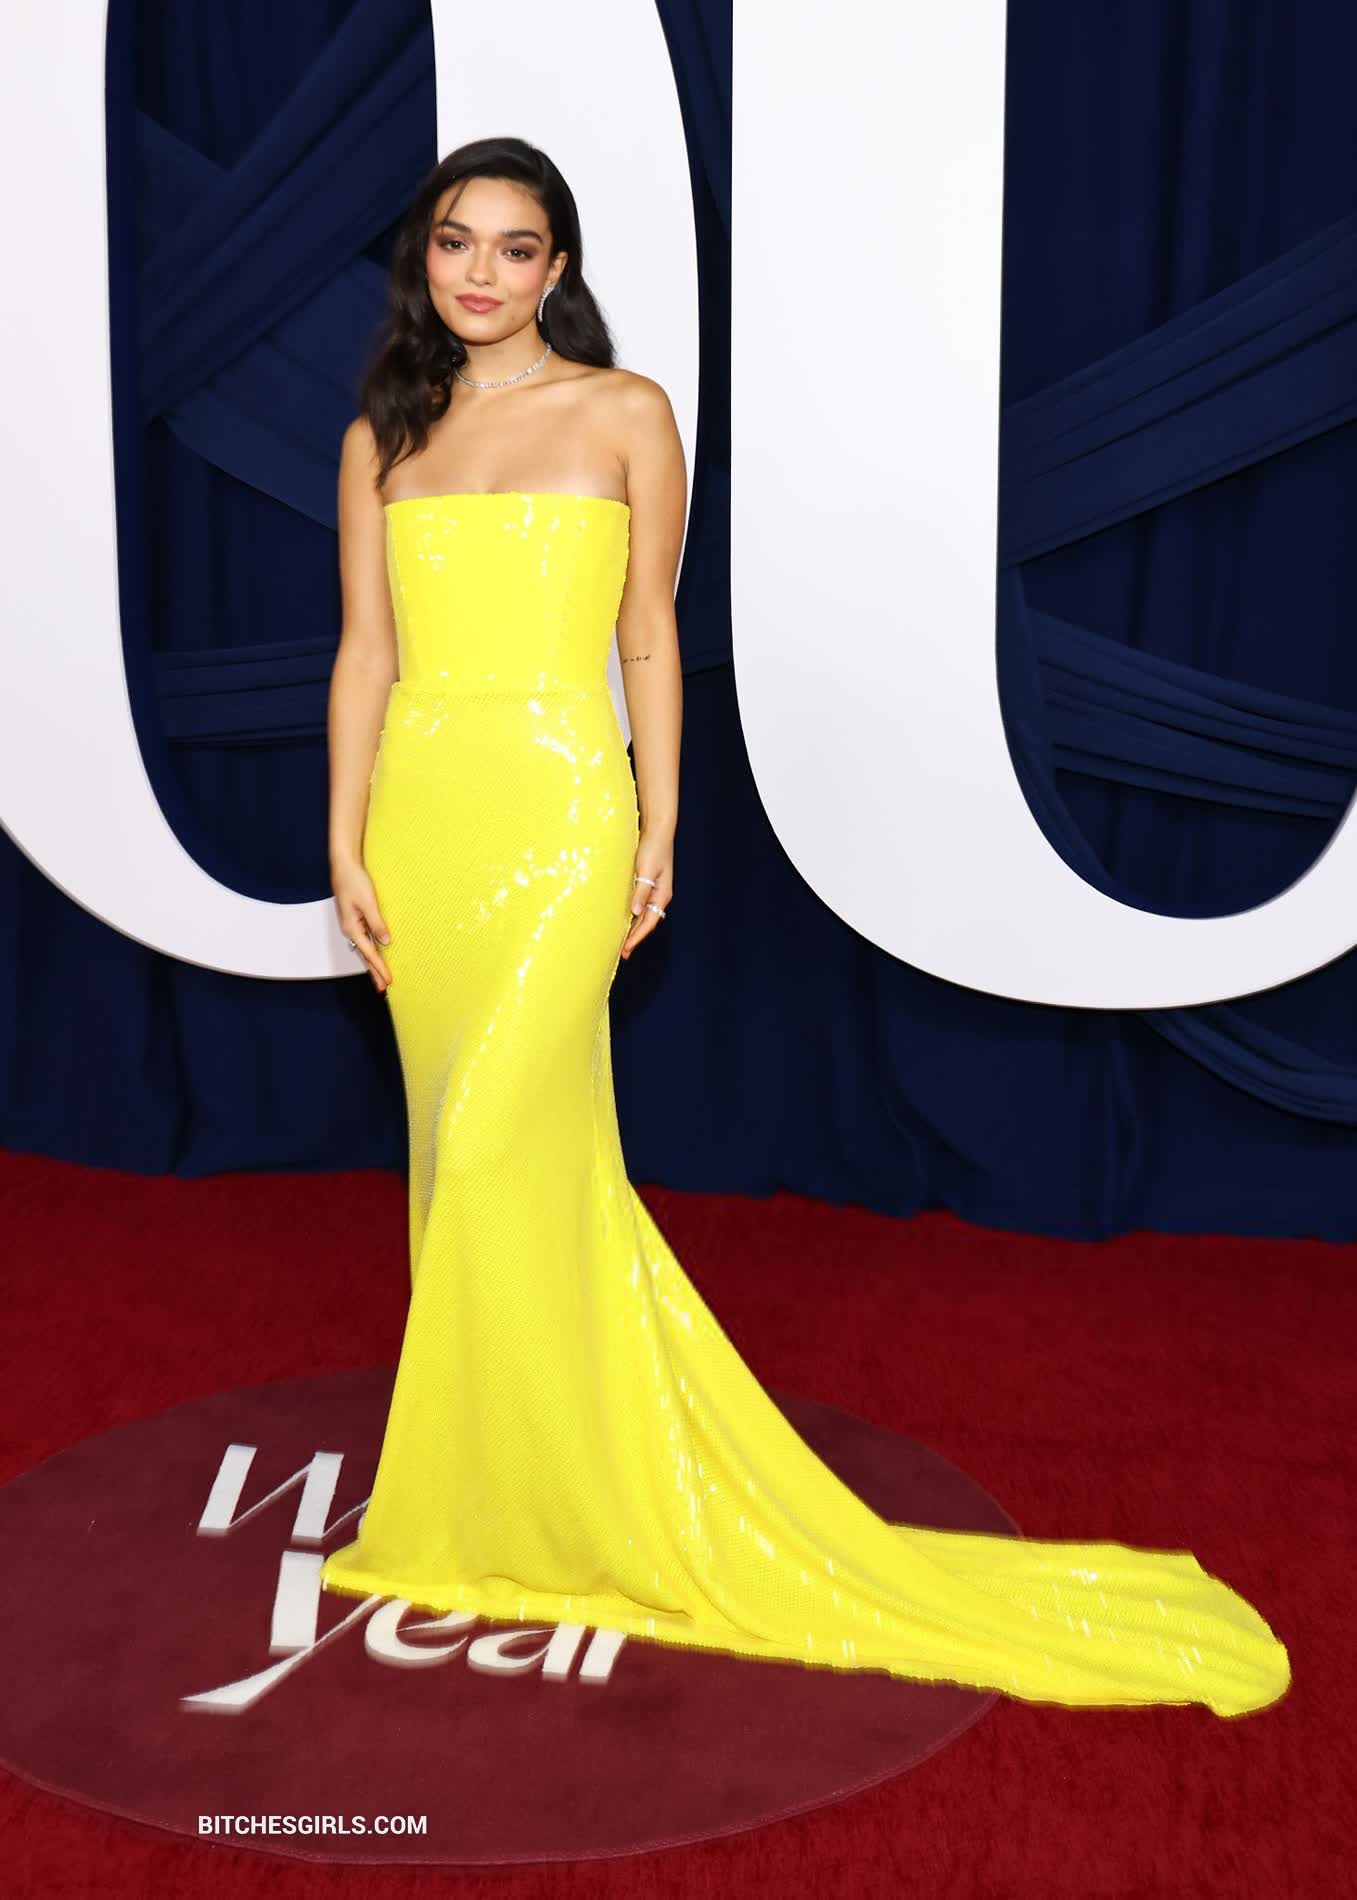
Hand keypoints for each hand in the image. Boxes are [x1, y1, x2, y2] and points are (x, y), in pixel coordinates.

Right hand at [332, 858, 392, 991]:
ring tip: (380, 976)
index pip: (369, 953)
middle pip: (364, 955)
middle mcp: (350, 929)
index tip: (388, 980)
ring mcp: (352, 924)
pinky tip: (376, 954)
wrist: (344, 866)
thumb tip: (385, 942)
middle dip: (374, 972)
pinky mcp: (355, 918)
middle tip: (383, 988)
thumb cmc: (354, 881)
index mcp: (351, 927)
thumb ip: (377, 923)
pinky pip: (364, 939)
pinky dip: (371, 950)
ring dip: (372, 963)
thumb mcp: (368, 902)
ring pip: (364, 948)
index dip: (380, 968)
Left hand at [621, 828, 672, 959]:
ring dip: (633, 929)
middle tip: (622, 953)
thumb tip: (635, 912)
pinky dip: (632, 916)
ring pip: (643, 916)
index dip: (637, 937)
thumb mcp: (646, 870)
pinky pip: (640, 906)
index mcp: (662, 895)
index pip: (648, 922)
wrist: (658, 830)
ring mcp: (654, 891)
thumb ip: (641, 891)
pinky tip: (625, 920)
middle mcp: (659, 896)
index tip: (626, 949)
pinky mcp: (647, 884)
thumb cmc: (653, 848)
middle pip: (646, 922)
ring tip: (622, 942)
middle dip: (635, 938)